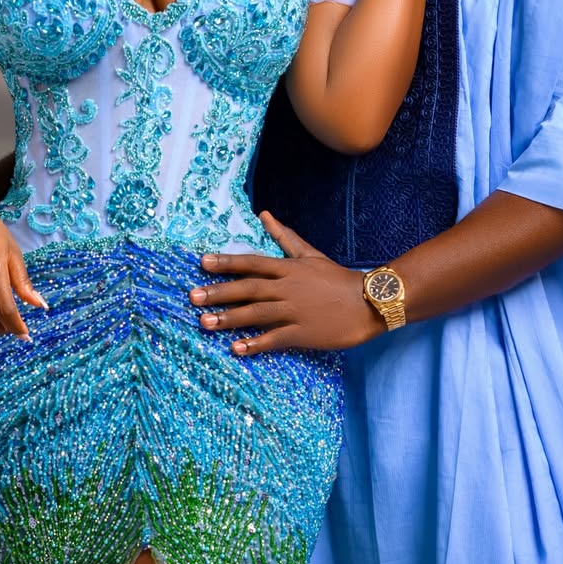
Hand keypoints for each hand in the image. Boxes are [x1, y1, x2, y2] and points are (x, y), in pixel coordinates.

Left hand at [189, 211, 383, 354]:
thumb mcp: (310, 254)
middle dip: (219, 292)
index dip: (226, 263)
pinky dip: (256, 344)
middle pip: (248, 289)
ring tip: (205, 323)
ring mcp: (295, 311)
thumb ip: (284, 237)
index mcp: (288, 268)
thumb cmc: (337, 278)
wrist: (369, 302)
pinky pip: (275, 338)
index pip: (252, 263)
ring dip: (230, 318)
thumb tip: (264, 214)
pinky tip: (236, 349)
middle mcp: (288, 288)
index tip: (201, 263)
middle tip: (193, 297)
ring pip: (257, 314)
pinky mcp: (303, 333)